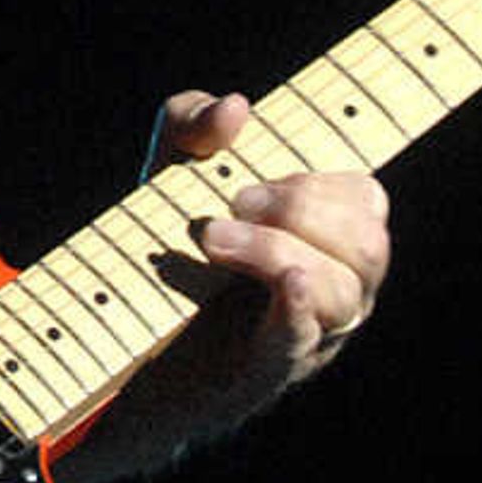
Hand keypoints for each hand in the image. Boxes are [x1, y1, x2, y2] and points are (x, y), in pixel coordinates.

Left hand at [155, 90, 390, 383]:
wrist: (113, 335)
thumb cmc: (161, 242)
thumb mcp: (170, 164)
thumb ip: (196, 121)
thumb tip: (237, 108)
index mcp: (323, 241)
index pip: (366, 202)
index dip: (320, 184)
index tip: (253, 182)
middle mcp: (332, 291)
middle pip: (368, 246)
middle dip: (302, 211)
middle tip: (234, 203)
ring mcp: (306, 338)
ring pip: (343, 294)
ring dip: (277, 251)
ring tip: (212, 240)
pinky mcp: (263, 374)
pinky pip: (303, 343)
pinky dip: (300, 311)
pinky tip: (287, 281)